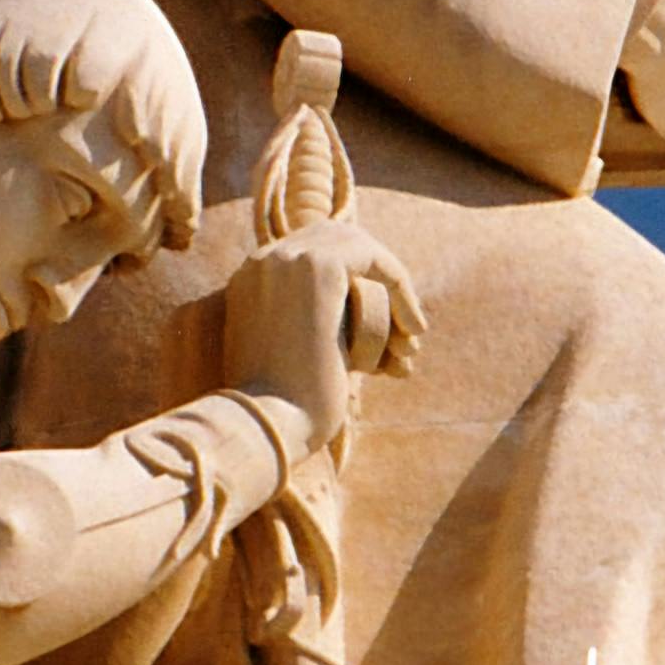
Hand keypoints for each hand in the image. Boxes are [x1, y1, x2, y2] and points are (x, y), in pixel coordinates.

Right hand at [224, 218, 424, 438]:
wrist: (267, 426)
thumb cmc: (285, 411)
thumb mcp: (302, 357)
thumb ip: (325, 325)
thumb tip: (376, 320)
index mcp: (250, 282)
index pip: (312, 251)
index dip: (356, 279)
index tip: (387, 325)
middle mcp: (263, 261)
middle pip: (337, 238)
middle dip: (377, 276)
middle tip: (405, 322)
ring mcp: (286, 258)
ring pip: (359, 248)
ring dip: (392, 289)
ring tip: (412, 335)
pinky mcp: (316, 267)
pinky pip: (374, 260)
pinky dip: (400, 290)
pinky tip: (414, 328)